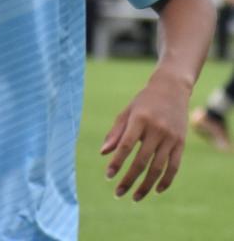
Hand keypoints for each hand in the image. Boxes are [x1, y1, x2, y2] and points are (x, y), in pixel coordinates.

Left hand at [100, 71, 189, 201]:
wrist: (172, 88)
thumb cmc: (145, 101)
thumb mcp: (128, 111)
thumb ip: (116, 132)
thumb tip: (103, 153)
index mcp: (140, 119)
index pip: (126, 145)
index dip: (117, 162)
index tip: (108, 176)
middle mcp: (156, 129)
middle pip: (141, 161)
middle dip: (129, 179)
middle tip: (118, 193)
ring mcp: (170, 137)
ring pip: (158, 168)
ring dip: (145, 185)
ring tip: (135, 197)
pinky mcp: (181, 143)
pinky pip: (174, 167)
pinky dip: (165, 181)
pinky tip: (156, 190)